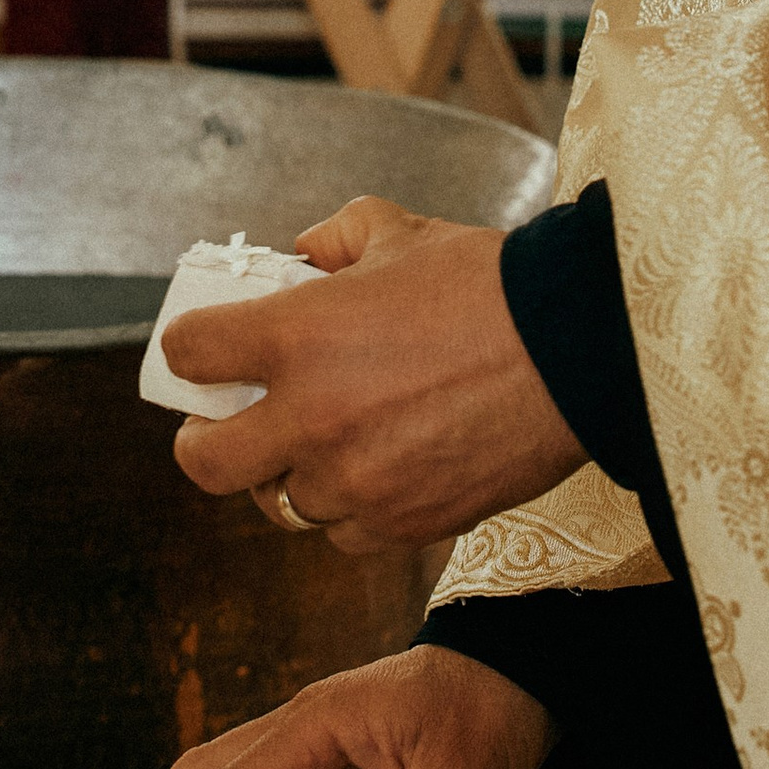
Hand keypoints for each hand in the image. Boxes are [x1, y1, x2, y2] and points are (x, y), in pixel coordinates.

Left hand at [157, 195, 583, 551]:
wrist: (579, 351)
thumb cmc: (490, 284)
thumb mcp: (399, 233)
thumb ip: (336, 239)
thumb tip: (302, 254)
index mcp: (296, 336)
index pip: (188, 354)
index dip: (191, 350)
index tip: (207, 352)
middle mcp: (312, 417)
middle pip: (202, 463)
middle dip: (205, 443)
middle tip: (229, 426)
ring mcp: (356, 480)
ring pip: (282, 505)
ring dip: (292, 476)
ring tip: (323, 446)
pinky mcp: (405, 524)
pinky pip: (345, 535)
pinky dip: (351, 510)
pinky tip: (378, 472)